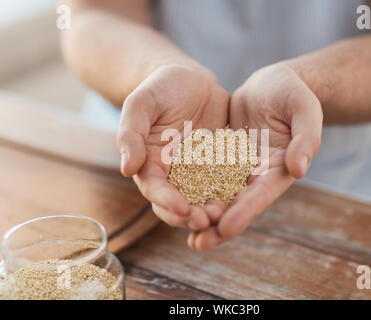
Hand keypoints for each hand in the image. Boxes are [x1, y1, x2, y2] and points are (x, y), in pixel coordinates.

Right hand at [117, 64, 228, 230]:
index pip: (155, 190)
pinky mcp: (221, 165)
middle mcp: (174, 175)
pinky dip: (233, 195)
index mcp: (150, 164)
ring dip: (212, 212)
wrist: (191, 80)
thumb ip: (130, 133)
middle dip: (191, 216)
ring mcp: (199, 172)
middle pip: (179, 205)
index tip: (183, 209)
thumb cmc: (160, 89)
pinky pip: (228, 183)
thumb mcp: (141, 103)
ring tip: (225, 215)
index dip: (167, 202)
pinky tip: (244, 199)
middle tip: (208, 221)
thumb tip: (126, 169)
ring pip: (204, 200)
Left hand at [188, 62, 322, 249]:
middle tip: (199, 244)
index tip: (224, 228)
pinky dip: (194, 192)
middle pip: (239, 205)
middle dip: (219, 226)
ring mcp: (239, 168)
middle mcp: (258, 174)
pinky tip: (176, 204)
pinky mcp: (222, 158)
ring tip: (187, 237)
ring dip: (205, 217)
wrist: (272, 84)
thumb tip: (299, 169)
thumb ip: (306, 137)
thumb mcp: (304, 108)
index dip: (244, 212)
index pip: (262, 194)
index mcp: (279, 167)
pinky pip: (206, 177)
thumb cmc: (293, 93)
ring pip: (220, 197)